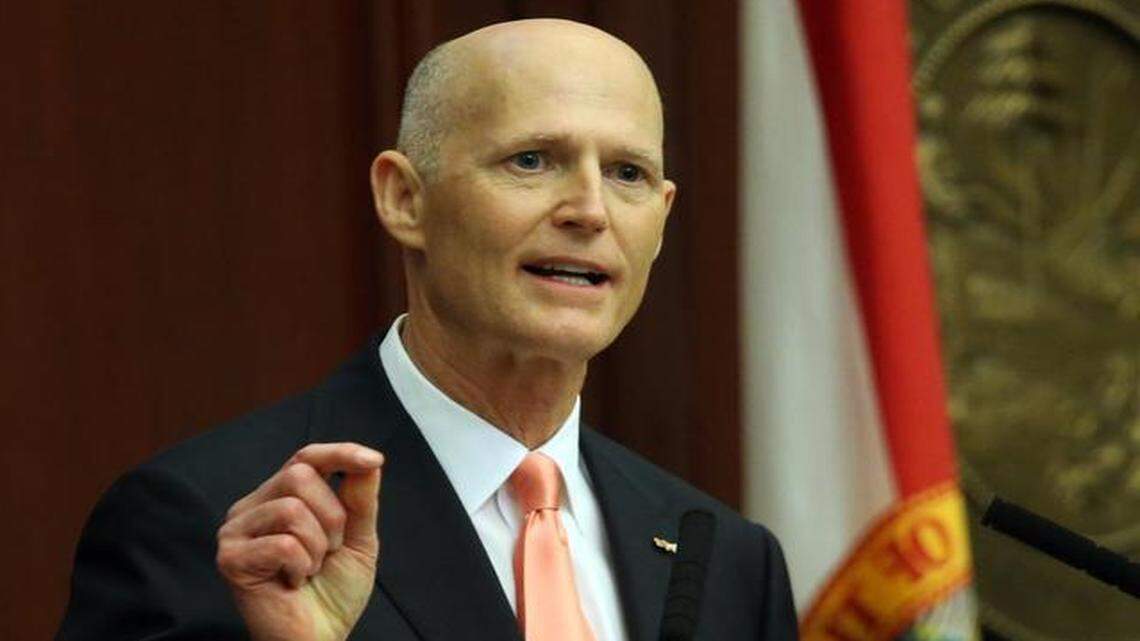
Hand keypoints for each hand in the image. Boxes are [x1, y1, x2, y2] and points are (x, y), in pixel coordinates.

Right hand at [217, 443, 383, 640]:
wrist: (318, 639)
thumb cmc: (332, 593)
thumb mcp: (358, 539)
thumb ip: (360, 499)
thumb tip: (369, 461)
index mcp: (280, 497)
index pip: (306, 457)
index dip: (340, 453)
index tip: (373, 460)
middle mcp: (253, 507)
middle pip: (299, 475)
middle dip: (332, 517)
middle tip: (327, 552)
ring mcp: (236, 531)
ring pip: (292, 508)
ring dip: (317, 546)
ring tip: (309, 570)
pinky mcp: (230, 558)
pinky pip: (283, 543)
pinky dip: (301, 566)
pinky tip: (293, 583)